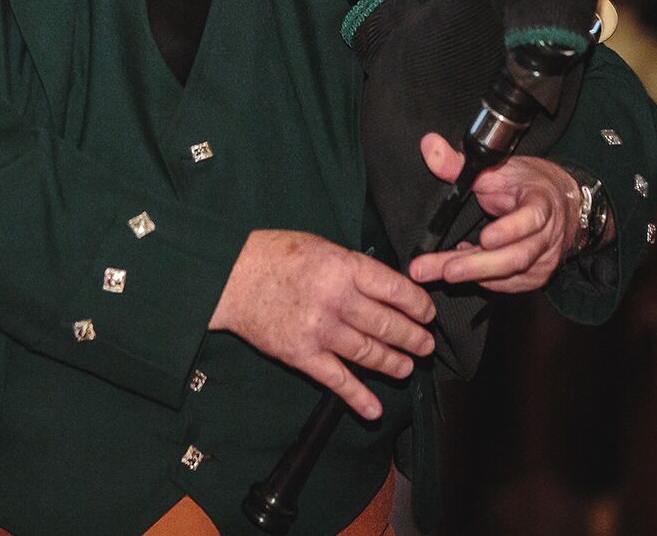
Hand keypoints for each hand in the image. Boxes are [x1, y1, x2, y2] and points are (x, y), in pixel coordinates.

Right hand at [210, 229, 435, 420]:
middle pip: (388, 325)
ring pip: (369, 354)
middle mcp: (336, 299)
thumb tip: (386, 288)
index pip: (395, 290)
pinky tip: (373, 409)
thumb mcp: (320, 246)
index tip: (427, 313)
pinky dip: (358, 398)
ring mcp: (319, 330)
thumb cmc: (272, 256)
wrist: (229, 277)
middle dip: (413, 338)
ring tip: (406, 367)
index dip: (418, 305)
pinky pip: (337, 381)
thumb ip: (353, 268)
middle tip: (425, 344)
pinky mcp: (301, 355)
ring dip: (394, 364)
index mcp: (343, 267)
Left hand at [406, 134, 582, 293]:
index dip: (510, 230)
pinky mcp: (536, 277)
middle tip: (445, 270)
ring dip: (472, 275)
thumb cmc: (525, 184)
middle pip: (516, 256)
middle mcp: (547, 236)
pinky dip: (483, 280)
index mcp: (541, 204)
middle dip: (477, 266)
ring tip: (438, 272)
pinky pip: (507, 285)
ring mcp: (544, 259)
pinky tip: (460, 270)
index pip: (531, 218)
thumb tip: (429, 146)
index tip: (485, 238)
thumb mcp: (494, 168)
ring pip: (509, 274)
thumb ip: (458, 163)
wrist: (558, 203)